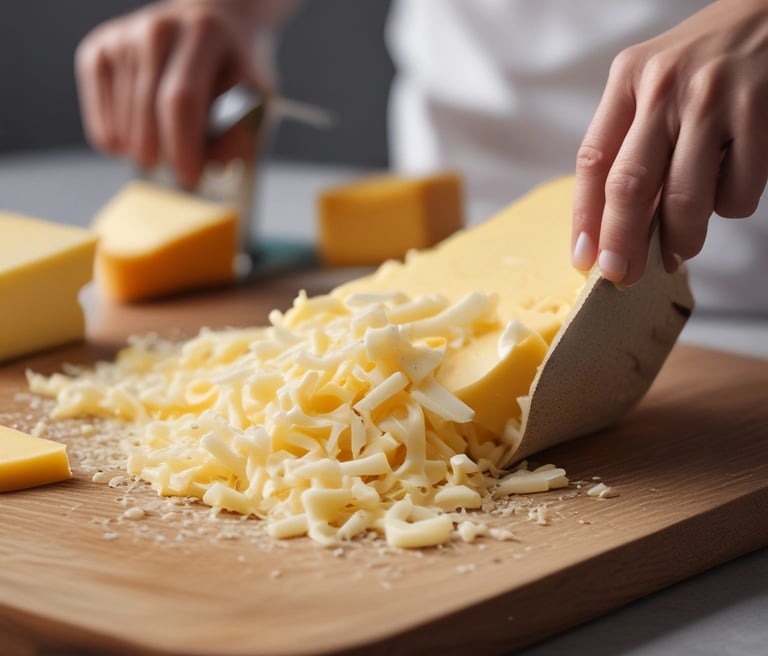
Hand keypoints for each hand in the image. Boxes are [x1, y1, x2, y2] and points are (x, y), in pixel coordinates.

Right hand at [75, 0, 294, 187]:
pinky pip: (103, 127)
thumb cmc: (234, 69)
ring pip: (124, 126)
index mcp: (203, 33)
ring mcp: (122, 39)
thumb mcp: (258, 97)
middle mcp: (156, 29)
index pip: (180, 100)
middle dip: (165, 156)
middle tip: (183, 172)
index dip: (183, 146)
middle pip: (148, 115)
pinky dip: (123, 146)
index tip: (191, 178)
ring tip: (171, 143)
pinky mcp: (96, 53)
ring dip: (148, 153)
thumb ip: (243, 132)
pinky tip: (144, 135)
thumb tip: (210, 163)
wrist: (210, 24)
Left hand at [572, 0, 767, 284]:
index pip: (593, 161)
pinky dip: (732, 206)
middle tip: (623, 276)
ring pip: (686, 198)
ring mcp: (712, 98)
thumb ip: (633, 141)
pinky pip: (738, 188)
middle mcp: (663, 86)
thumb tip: (616, 225)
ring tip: (681, 249)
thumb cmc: (705, 62)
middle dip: (623, 243)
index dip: (585, 217)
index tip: (585, 258)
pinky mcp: (757, 110)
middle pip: (630, 186)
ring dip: (682, 239)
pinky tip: (731, 188)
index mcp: (628, 80)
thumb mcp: (655, 84)